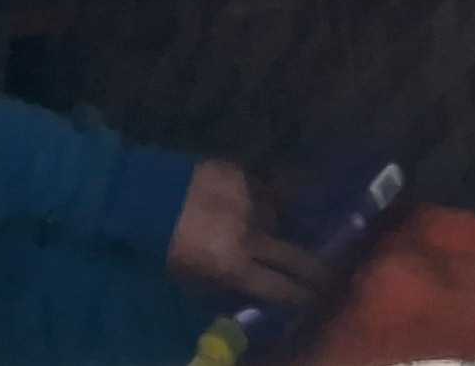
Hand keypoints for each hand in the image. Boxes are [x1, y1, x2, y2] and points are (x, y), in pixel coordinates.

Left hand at [168, 158, 328, 302]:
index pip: (282, 290)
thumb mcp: (192, 277)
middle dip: (317, 271)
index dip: (302, 298)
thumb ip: (227, 286)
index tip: (316, 300)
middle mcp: (251, 235)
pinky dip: (273, 197)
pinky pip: (271, 188)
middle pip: (297, 259)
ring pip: (282, 219)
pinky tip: (276, 198)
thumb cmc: (165, 242)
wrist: (144, 192)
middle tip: (331, 274)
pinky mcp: (245, 173)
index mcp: (234, 265)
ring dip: (284, 227)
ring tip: (286, 230)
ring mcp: (251, 200)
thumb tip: (254, 293)